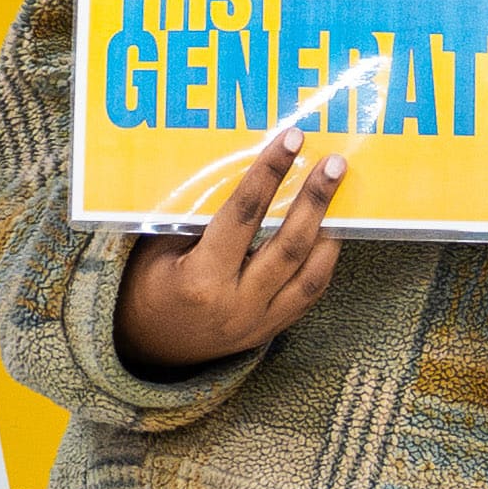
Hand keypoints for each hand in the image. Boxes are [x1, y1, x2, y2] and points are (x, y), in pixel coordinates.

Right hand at [116, 127, 345, 374]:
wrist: (148, 348)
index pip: (243, 217)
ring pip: (310, 274)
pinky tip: (331, 231)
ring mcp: (258, 322)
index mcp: (201, 280)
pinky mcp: (271, 329)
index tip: (290, 140)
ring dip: (330, 230)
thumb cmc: (148, 286)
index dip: (268, 174)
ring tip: (340, 194)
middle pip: (288, 245)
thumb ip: (196, 217)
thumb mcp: (158, 249)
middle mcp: (236, 304)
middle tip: (334, 163)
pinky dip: (325, 260)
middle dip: (315, 200)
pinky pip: (310, 293)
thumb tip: (240, 169)